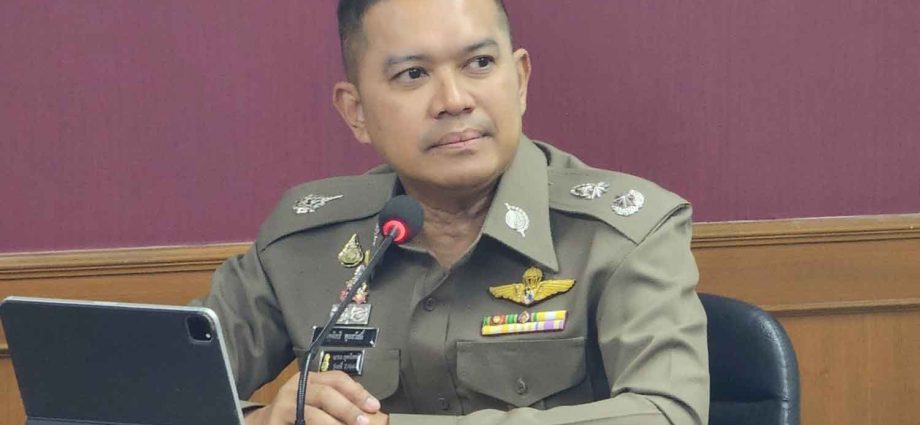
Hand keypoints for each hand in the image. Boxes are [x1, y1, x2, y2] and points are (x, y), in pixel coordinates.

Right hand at [245, 370, 382, 424]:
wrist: (264, 424)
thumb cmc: (296, 414)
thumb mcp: (316, 402)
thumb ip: (337, 402)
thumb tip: (367, 411)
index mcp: (309, 379)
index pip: (337, 379)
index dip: (357, 392)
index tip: (374, 406)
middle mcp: (295, 387)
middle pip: (326, 393)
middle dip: (348, 408)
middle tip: (364, 422)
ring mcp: (284, 404)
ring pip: (313, 413)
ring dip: (333, 423)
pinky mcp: (275, 420)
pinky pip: (301, 424)